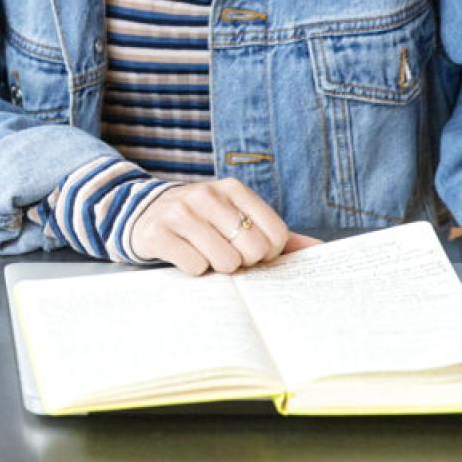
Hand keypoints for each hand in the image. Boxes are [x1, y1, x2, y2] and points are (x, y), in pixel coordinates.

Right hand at [130, 177, 320, 275]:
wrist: (141, 212)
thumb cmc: (201, 222)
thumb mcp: (236, 217)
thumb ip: (276, 233)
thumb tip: (320, 250)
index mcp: (233, 189)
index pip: (275, 233)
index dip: (269, 255)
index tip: (252, 253)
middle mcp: (208, 194)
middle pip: (252, 249)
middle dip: (244, 264)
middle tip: (228, 258)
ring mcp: (181, 211)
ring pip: (224, 260)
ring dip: (218, 269)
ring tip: (206, 257)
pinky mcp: (159, 232)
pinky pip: (194, 266)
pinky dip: (195, 272)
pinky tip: (185, 258)